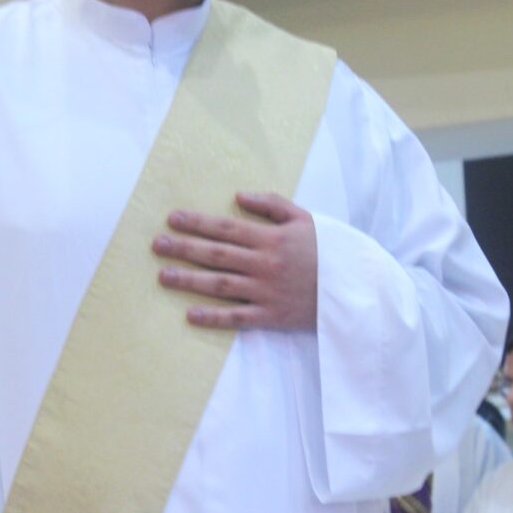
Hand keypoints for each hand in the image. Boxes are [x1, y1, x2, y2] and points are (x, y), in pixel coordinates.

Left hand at [151, 191, 316, 330]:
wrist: (356, 288)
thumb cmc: (327, 250)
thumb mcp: (304, 219)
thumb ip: (272, 205)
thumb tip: (238, 195)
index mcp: (271, 238)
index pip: (226, 228)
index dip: (197, 222)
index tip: (171, 219)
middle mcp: (264, 264)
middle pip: (216, 255)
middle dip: (184, 248)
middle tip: (156, 245)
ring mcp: (266, 291)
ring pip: (220, 285)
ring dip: (189, 280)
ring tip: (163, 275)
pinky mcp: (272, 316)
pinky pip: (238, 317)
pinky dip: (214, 317)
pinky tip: (190, 314)